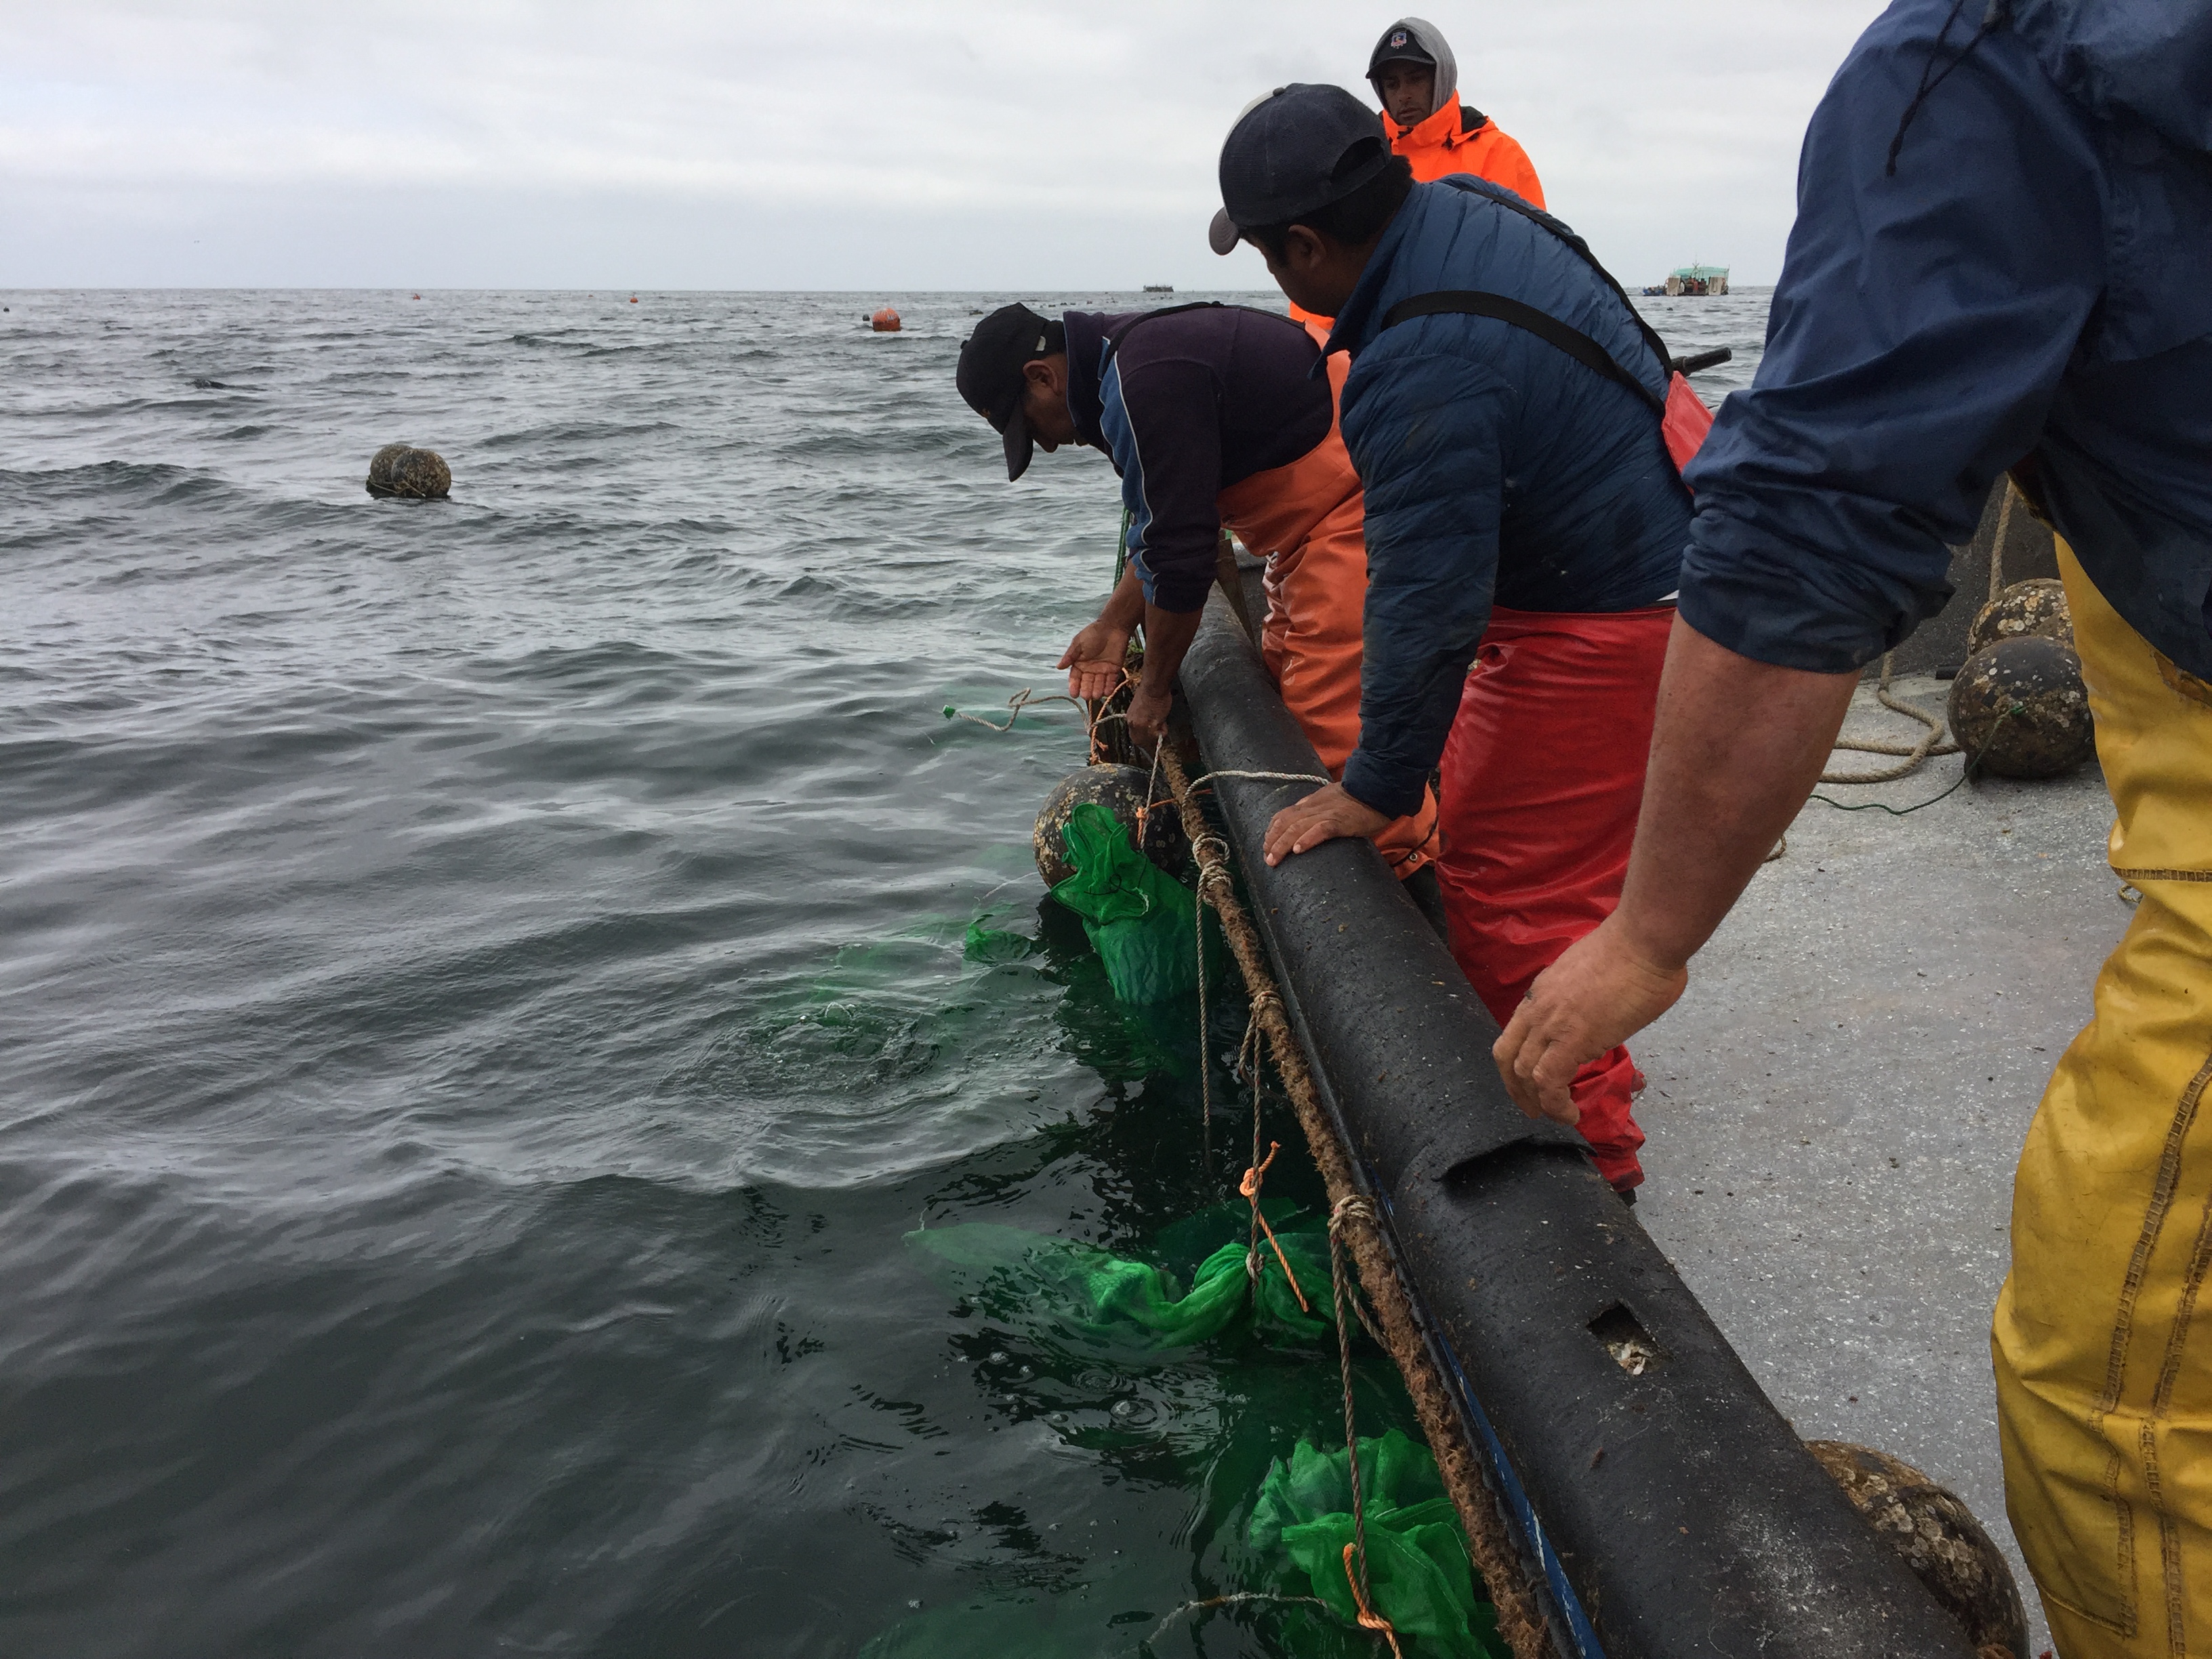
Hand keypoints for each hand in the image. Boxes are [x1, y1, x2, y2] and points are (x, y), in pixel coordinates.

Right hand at [1057, 622, 1131, 700]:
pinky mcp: (1114, 669)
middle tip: (1086, 696)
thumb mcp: (1078, 644)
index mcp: (1080, 663)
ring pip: (1099, 684)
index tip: (1074, 694)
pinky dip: (1109, 687)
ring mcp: (1103, 670)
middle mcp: (1090, 669)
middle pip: (1087, 683)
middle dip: (1086, 690)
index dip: (1074, 686)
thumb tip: (1058, 667)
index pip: (1075, 677)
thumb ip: (1070, 656)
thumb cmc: (1093, 634)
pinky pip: (1111, 681)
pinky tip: (1107, 692)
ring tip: (1096, 695)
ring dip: (1097, 690)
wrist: (1112, 627)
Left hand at [1124, 681, 1172, 749]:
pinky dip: (1164, 731)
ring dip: (1158, 735)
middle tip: (1158, 736)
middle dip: (1149, 742)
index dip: (1143, 739)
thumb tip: (1149, 728)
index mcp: (1129, 719)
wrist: (1153, 687)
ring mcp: (1141, 726)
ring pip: (1150, 740)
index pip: (1134, 736)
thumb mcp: (1139, 708)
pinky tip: (1164, 721)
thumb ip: (1142, 719)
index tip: (1150, 740)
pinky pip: (1159, 735)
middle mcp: (1133, 724)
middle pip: (1140, 742)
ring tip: (1163, 724)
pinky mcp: (1151, 725)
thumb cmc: (1149, 692)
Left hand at [1262, 782, 1390, 865]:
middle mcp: (1313, 807)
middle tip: (1267, 859)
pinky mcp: (1340, 822)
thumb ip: (1315, 807)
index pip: (1283, 815)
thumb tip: (1302, 817)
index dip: (1272, 831)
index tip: (1266, 845)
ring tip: (1274, 860)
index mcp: (1310, 802)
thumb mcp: (1329, 798)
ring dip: (1282, 844)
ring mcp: (1326, 814)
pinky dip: (1307, 839)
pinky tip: (1298, 850)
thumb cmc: (1356, 797)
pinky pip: (1320, 830)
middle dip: (1272, 841)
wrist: (1377, 788)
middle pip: (1285, 823)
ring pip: (1297, 828)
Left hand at [1492, 918, 1686, 1124]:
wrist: (1645, 940)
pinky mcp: (1573, 1039)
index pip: (1516, 1030)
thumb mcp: (1596, 974)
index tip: (1532, 1077)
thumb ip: (1589, 998)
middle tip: (1532, 1108)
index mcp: (1543, 989)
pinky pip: (1549, 1081)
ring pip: (1524, 1072)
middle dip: (1515, 1087)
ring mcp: (1551, 1023)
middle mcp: (1538, 1006)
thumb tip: (1606, 1014)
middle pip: (1507, 1054)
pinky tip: (1571, 1114)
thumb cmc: (1636, 949)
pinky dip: (1555, 1105)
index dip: (1519, 1059)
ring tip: (1557, 1117)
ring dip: (1536, 1102)